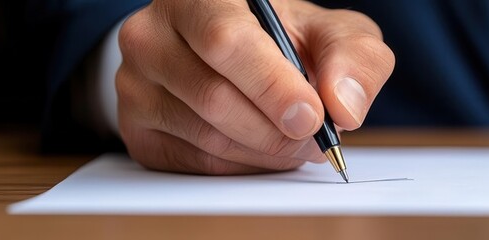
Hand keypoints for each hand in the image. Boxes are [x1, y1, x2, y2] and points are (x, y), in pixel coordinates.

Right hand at [116, 0, 394, 174]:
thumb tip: (345, 107)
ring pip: (207, 137)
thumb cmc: (282, 39)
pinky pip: (195, 163)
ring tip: (294, 141)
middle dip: (276, 130)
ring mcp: (135, 81)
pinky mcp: (135, 126)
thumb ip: (353, 58)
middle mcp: (152, 32)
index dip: (273, 86)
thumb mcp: (329, 34)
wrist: (234, 55)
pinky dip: (242, 165)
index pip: (225, 41)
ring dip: (265, 151)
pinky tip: (261, 148)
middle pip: (214, 97)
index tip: (312, 116)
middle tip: (312, 138)